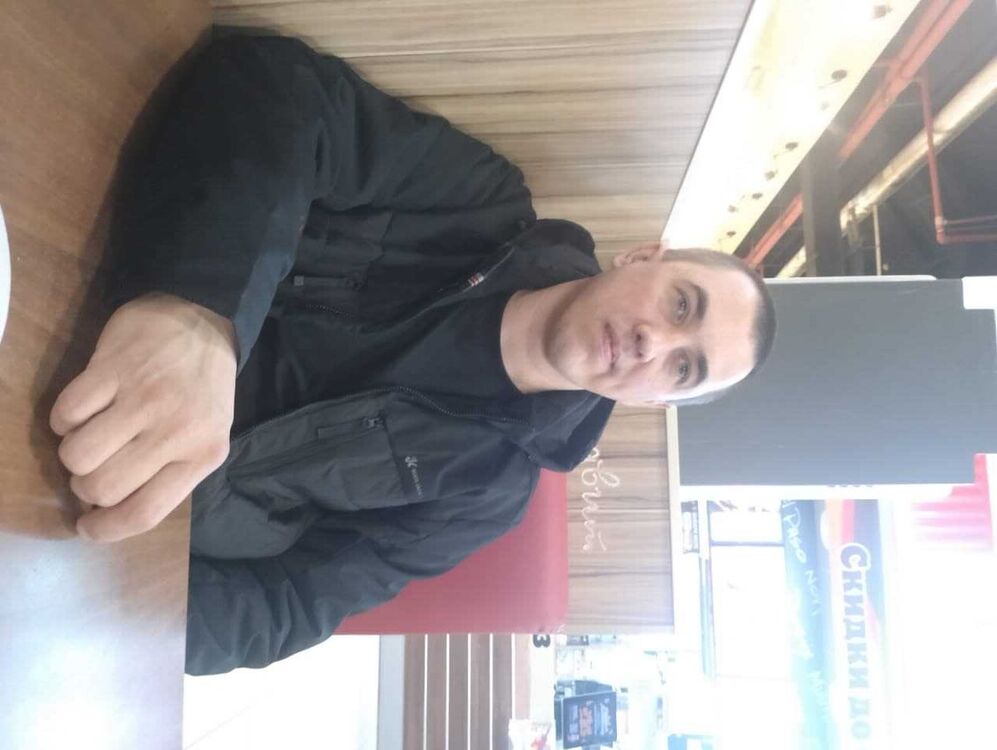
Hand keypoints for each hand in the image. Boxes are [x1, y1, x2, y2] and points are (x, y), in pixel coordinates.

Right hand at [50, 293, 236, 541]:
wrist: (202, 318)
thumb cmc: (202, 385)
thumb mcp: (207, 434)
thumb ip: (170, 472)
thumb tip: (110, 513)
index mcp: (204, 454)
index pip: (145, 513)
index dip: (106, 529)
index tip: (87, 527)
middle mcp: (178, 430)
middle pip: (102, 489)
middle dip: (85, 486)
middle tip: (95, 467)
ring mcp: (146, 397)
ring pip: (77, 456)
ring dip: (72, 452)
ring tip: (91, 435)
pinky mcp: (114, 368)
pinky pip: (66, 413)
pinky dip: (64, 418)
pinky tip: (85, 407)